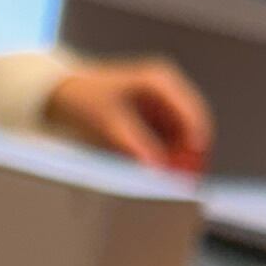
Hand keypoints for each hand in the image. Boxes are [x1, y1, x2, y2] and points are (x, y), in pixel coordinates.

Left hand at [45, 56, 211, 171]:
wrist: (68, 93)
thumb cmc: (87, 98)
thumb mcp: (109, 121)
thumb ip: (135, 143)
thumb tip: (158, 167)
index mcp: (160, 79)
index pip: (192, 112)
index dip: (197, 142)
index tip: (194, 169)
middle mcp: (168, 90)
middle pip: (195, 127)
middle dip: (193, 156)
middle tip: (186, 186)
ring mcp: (165, 105)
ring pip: (186, 138)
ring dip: (183, 161)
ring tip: (174, 186)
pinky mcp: (158, 121)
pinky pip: (174, 144)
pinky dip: (172, 161)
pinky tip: (164, 177)